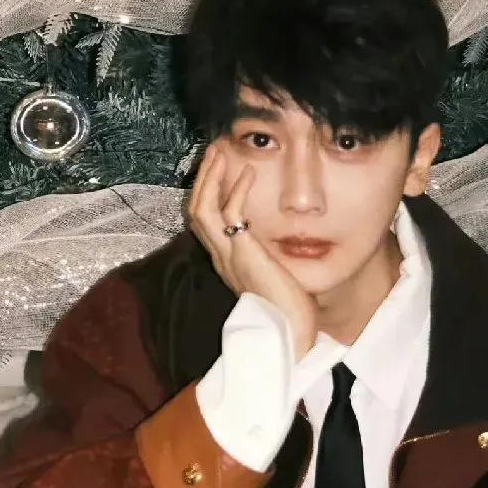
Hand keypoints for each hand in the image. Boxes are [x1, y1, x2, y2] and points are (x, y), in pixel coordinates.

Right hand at [188, 145, 317, 357]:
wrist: (291, 336)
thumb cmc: (290, 313)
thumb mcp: (275, 277)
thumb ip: (269, 258)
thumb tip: (281, 244)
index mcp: (227, 263)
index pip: (205, 222)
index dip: (208, 193)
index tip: (219, 170)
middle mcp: (221, 257)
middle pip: (197, 210)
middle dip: (203, 177)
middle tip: (212, 151)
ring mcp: (229, 256)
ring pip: (203, 208)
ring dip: (210, 177)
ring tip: (219, 152)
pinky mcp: (243, 254)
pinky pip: (232, 213)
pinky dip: (237, 189)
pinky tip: (248, 173)